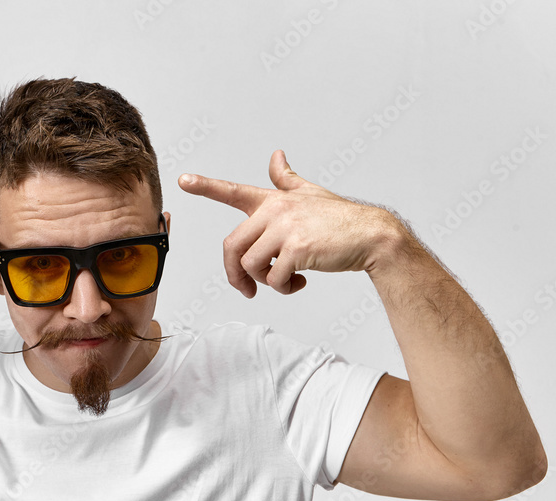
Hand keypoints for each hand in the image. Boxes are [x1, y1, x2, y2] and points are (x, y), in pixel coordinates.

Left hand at [178, 150, 400, 296]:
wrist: (372, 235)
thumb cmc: (341, 219)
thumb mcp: (310, 194)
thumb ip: (286, 180)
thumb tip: (275, 156)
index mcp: (274, 200)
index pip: (234, 191)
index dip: (206, 186)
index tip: (184, 180)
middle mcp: (275, 211)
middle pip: (232, 246)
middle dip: (235, 274)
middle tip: (247, 289)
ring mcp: (286, 229)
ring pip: (250, 265)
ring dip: (265, 282)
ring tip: (286, 280)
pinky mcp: (297, 249)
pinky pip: (273, 278)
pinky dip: (283, 288)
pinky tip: (299, 283)